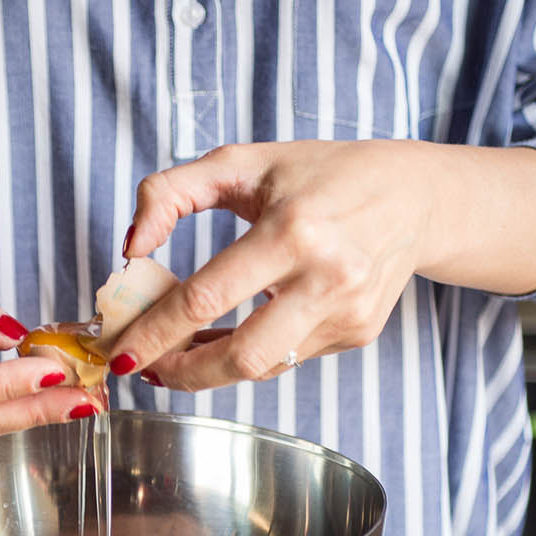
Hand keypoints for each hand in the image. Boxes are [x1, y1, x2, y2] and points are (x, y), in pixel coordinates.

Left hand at [109, 139, 535, 389]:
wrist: (415, 196)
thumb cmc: (321, 174)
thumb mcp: (242, 162)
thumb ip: (171, 193)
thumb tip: (130, 248)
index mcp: (291, 229)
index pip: (205, 298)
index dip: (154, 332)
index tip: (120, 351)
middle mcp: (326, 277)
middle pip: (239, 356)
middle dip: (180, 373)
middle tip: (144, 369)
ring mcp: (347, 312)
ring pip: (262, 367)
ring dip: (209, 371)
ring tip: (177, 357)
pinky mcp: (358, 334)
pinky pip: (287, 358)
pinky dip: (248, 355)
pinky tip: (227, 338)